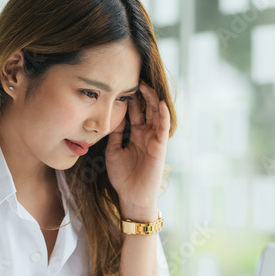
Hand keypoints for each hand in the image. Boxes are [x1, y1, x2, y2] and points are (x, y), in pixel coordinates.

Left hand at [105, 82, 169, 219]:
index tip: (122, 84)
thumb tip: (110, 118)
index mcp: (136, 135)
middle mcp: (146, 134)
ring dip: (153, 100)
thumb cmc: (123, 177)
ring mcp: (154, 139)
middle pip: (146, 109)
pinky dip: (164, 114)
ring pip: (156, 114)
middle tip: (134, 79)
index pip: (134, 112)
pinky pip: (164, 127)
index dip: (129, 98)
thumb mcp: (113, 152)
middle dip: (142, 94)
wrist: (132, 196)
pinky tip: (160, 103)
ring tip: (146, 85)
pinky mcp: (160, 146)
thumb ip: (114, 135)